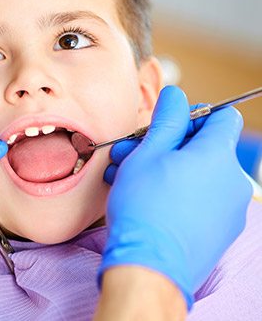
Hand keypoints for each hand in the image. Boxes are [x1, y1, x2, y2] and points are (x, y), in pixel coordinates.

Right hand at [99, 86, 252, 308]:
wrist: (149, 266)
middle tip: (132, 152)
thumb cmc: (144, 206)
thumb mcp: (148, 153)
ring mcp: (230, 209)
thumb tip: (177, 95)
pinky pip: (201, 200)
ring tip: (127, 177)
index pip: (222, 117)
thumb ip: (167, 120)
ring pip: (199, 175)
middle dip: (167, 145)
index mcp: (218, 155)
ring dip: (165, 169)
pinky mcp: (221, 231)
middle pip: (205, 147)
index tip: (165, 127)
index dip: (192, 116)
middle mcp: (233, 180)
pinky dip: (178, 193)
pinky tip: (146, 199)